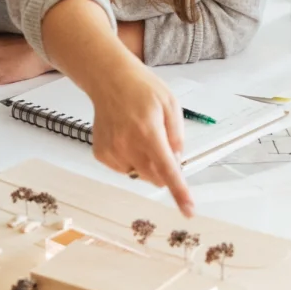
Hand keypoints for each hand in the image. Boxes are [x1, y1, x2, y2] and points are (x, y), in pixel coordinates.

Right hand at [89, 62, 193, 216]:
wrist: (109, 79)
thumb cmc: (141, 88)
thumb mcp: (171, 104)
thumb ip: (177, 135)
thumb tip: (176, 161)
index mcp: (149, 132)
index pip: (167, 170)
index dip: (180, 192)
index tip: (188, 210)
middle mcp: (128, 145)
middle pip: (154, 177)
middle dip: (164, 168)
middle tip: (161, 143)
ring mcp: (112, 151)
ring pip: (139, 174)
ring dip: (147, 163)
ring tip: (140, 134)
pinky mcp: (102, 154)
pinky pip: (124, 169)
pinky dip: (131, 159)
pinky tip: (127, 138)